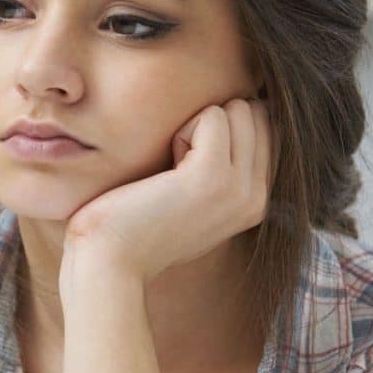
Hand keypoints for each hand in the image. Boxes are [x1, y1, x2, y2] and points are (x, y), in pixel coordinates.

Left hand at [62, 98, 272, 284]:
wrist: (110, 261)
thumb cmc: (133, 226)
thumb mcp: (189, 201)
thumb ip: (218, 173)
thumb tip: (228, 118)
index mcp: (254, 201)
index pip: (262, 129)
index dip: (217, 132)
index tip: (182, 169)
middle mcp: (257, 196)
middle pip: (254, 115)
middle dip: (209, 124)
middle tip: (173, 167)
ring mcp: (240, 188)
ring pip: (238, 111)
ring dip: (194, 126)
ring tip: (169, 170)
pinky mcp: (213, 177)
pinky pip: (214, 116)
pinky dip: (181, 130)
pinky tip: (162, 171)